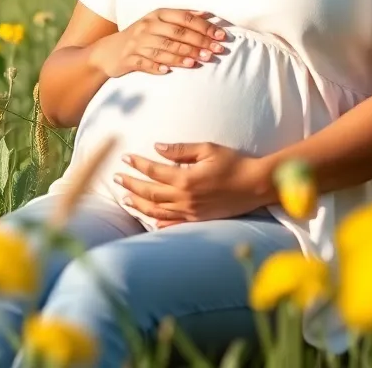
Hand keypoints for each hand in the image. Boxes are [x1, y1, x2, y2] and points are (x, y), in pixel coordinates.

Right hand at [87, 9, 227, 78]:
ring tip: (199, 61)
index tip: (221, 35)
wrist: (108, 51)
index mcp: (157, 15)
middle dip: (199, 42)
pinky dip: (157, 67)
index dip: (204, 26)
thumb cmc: (140, 36)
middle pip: (177, 34)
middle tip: (216, 51)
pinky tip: (168, 71)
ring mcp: (137, 43)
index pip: (185, 18)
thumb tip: (206, 14)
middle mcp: (148, 26)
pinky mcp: (130, 59)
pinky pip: (145, 63)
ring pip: (164, 49)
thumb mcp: (157, 22)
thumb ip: (181, 18)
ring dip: (183, 55)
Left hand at [112, 142, 271, 225]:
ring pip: (157, 210)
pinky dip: (158, 222)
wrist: (255, 186)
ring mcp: (191, 212)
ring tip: (124, 199)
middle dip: (130, 185)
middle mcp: (185, 198)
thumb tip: (157, 147)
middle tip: (116, 178)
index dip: (137, 164)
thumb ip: (181, 149)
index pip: (154, 171)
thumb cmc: (233, 162)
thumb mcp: (208, 149)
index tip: (125, 157)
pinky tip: (149, 219)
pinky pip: (173, 224)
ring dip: (139, 204)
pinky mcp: (198, 219)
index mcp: (186, 179)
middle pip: (150, 193)